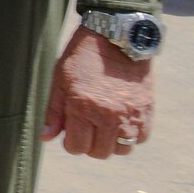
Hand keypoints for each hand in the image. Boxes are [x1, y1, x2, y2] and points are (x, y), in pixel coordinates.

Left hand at [42, 25, 153, 158]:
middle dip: (89, 145)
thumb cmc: (82, 58)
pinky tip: (121, 122)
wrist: (116, 39)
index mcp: (82, 107)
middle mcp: (108, 116)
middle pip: (99, 152)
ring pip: (122, 149)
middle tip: (87, 129)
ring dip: (111, 143)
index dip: (71, 143)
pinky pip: (140, 138)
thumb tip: (46, 137)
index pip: (76, 147)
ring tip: (104, 127)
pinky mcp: (147, 111)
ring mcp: (130, 115)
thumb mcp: (60, 80)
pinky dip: (131, 136)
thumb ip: (54, 111)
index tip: (71, 133)